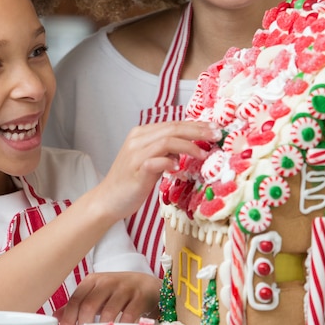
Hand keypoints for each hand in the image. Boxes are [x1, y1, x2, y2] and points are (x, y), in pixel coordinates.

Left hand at [53, 271, 159, 324]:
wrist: (148, 285)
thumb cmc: (118, 293)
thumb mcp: (97, 295)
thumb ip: (78, 305)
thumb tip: (56, 317)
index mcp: (93, 281)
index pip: (76, 299)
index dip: (68, 319)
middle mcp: (107, 281)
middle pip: (89, 304)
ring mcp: (124, 288)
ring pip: (108, 311)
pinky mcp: (140, 297)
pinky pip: (129, 315)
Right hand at [97, 121, 217, 219]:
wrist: (108, 200)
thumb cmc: (131, 182)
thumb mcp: (152, 161)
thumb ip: (166, 152)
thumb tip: (188, 147)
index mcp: (141, 134)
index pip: (173, 124)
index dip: (195, 125)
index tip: (214, 129)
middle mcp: (137, 139)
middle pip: (172, 128)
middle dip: (198, 131)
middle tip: (216, 136)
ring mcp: (135, 154)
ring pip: (167, 141)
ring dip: (189, 146)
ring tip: (203, 155)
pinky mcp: (136, 170)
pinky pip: (157, 161)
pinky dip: (170, 163)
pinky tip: (179, 169)